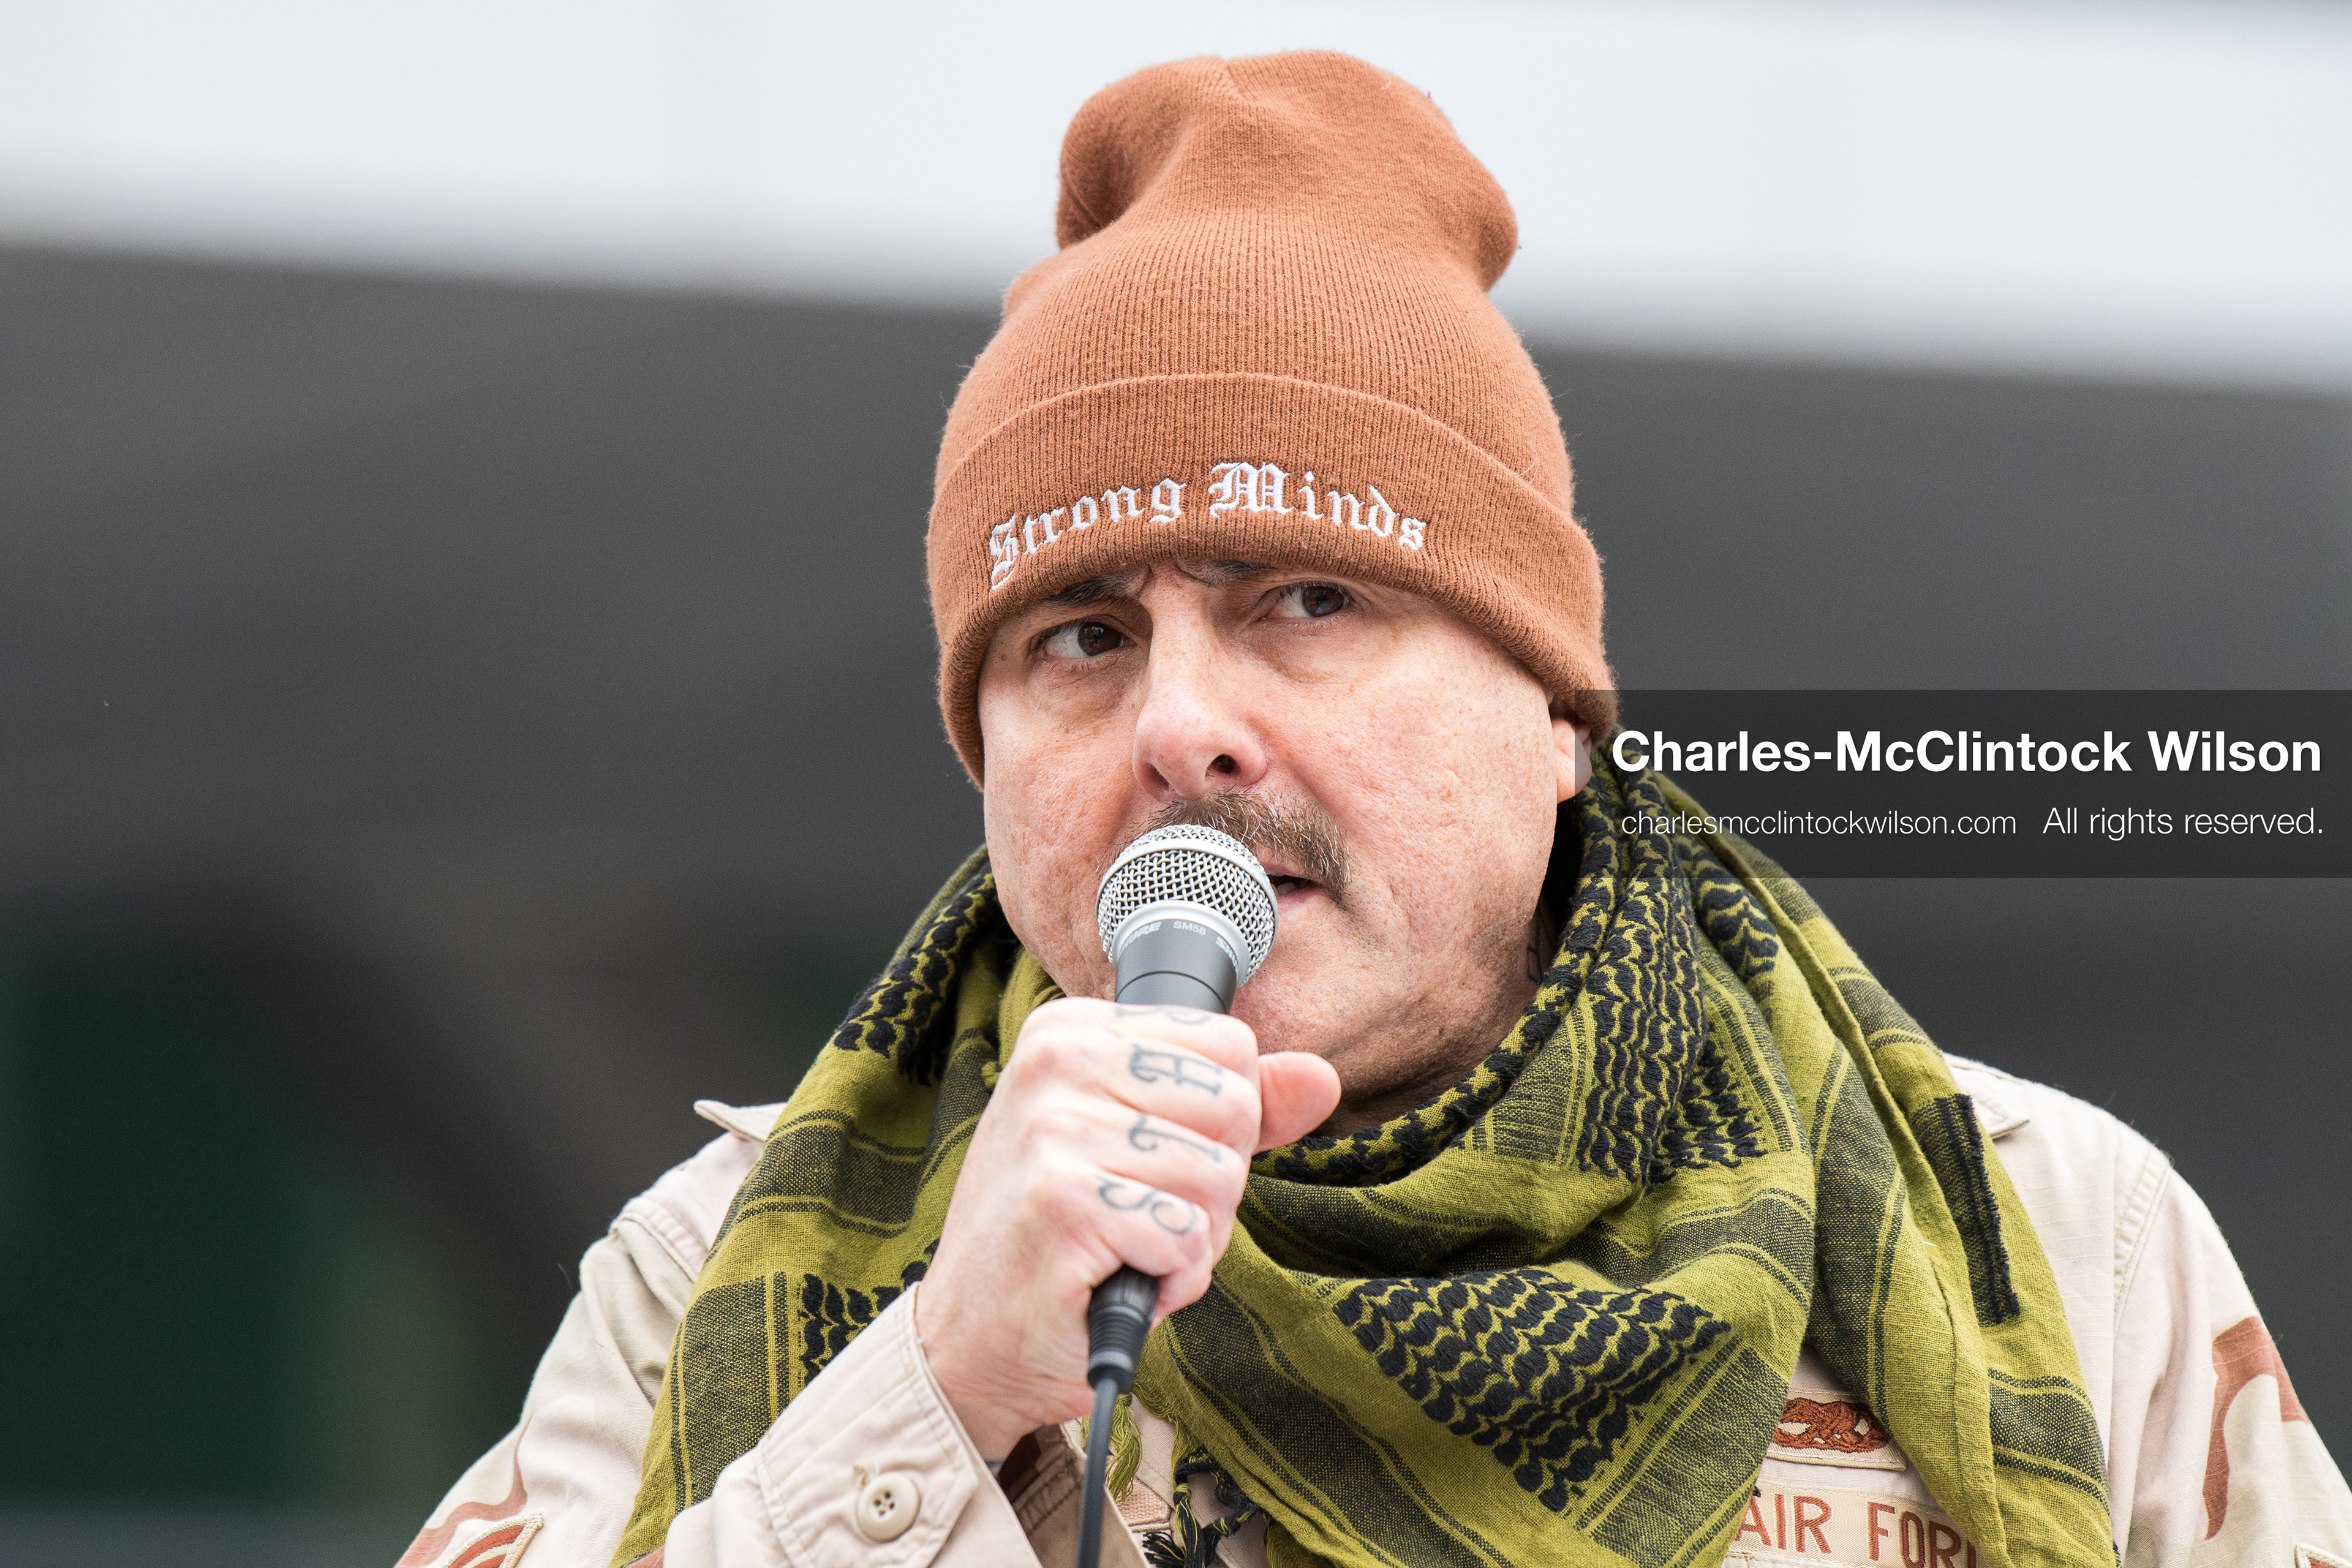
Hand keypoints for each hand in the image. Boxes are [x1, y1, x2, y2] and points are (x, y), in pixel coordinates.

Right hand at [912, 997, 1339, 1457]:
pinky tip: (1121, 1280)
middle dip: (1214, 1183)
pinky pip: (1188, 1238)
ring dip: (1193, 1239)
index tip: (1154, 1159)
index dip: (1221, 1123)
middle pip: (1236, 1108)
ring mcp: (1054, 1130)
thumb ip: (1231, 1106)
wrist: (971, 1338)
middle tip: (1141, 1213)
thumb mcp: (1142, 1146)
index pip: (1230, 1044)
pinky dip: (1172, 1279)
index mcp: (1073, 1029)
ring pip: (1220, 1178)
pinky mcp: (1062, 1203)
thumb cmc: (1060, 1236)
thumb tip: (1320, 1077)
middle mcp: (1056, 1061)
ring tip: (1126, 1248)